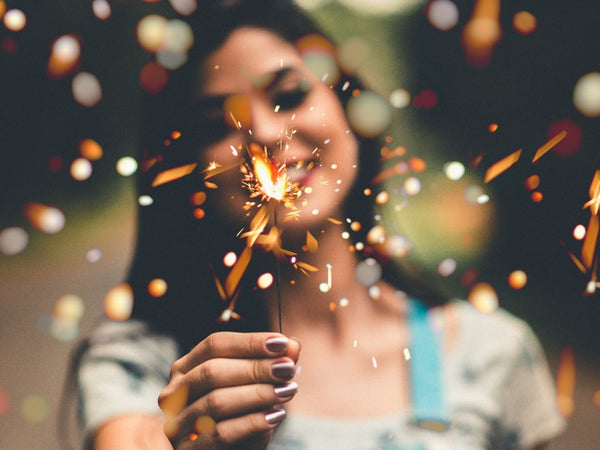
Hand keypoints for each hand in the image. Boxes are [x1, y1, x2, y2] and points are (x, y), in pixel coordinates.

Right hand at [158, 332, 299, 448]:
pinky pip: (220, 433)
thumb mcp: (258, 389)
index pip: (215, 344)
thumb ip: (273, 366)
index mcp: (187, 368)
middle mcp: (174, 392)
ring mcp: (176, 423)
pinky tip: (276, 416)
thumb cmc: (241, 418)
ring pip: (216, 401)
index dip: (249, 342)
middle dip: (255, 368)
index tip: (282, 343)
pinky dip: (251, 422)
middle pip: (213, 371)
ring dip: (257, 393)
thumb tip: (294, 345)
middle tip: (288, 368)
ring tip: (287, 391)